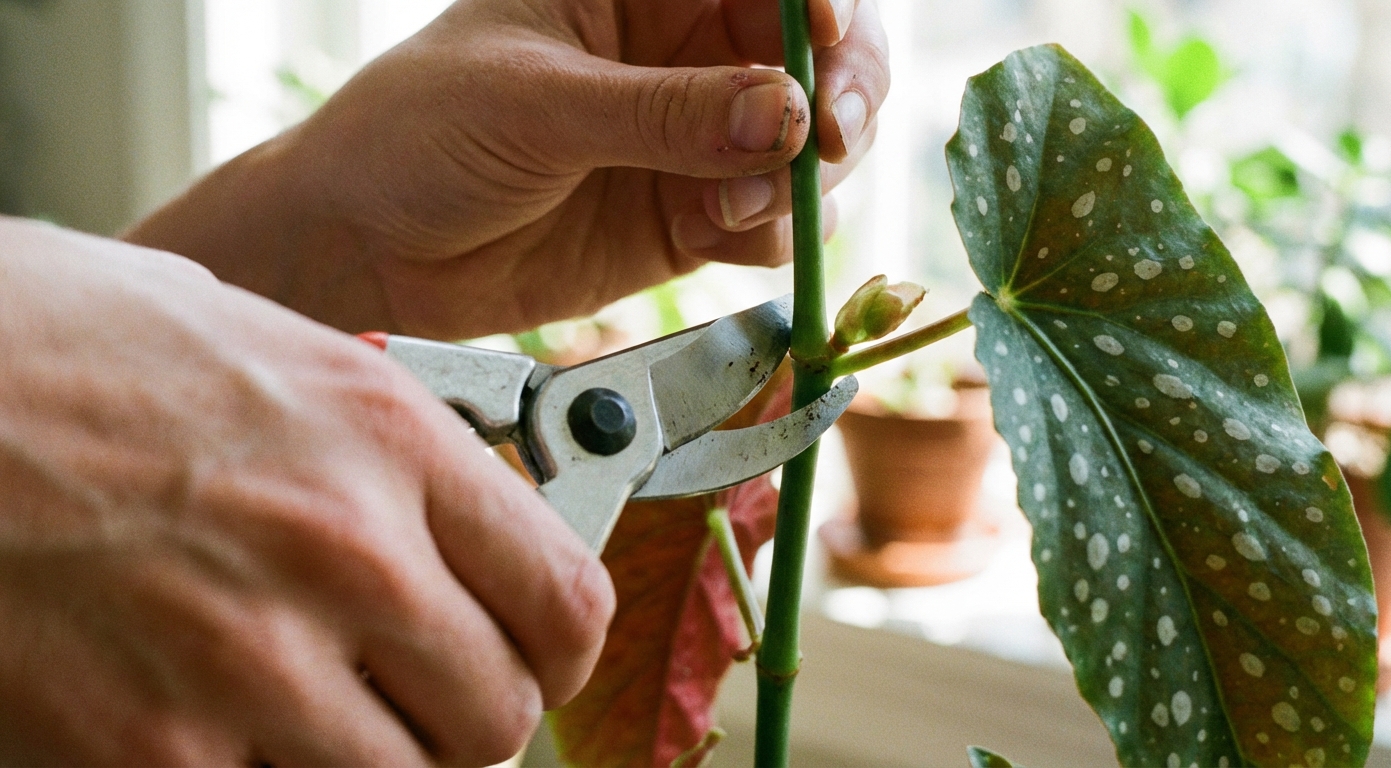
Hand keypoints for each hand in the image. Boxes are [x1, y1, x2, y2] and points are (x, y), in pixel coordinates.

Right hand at [0, 219, 612, 764]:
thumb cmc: (53, 345)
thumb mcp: (260, 349)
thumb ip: (379, 443)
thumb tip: (454, 503)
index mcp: (386, 439)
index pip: (563, 597)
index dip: (559, 646)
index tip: (536, 653)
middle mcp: (344, 554)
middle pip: (498, 712)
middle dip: (466, 712)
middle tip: (417, 692)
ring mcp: (250, 665)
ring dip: (372, 757)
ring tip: (312, 710)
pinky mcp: (152, 753)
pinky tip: (206, 721)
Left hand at [127, 0, 889, 338]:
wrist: (371, 250)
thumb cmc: (420, 136)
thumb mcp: (538, 106)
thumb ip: (664, 113)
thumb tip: (789, 115)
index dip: (819, 2)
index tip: (828, 41)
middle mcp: (681, 56)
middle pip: (814, 55)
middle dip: (843, 90)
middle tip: (831, 138)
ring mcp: (693, 141)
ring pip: (809, 144)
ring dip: (806, 174)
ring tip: (738, 206)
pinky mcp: (692, 220)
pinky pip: (773, 220)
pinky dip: (772, 231)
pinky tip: (718, 235)